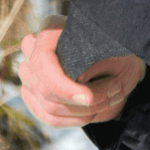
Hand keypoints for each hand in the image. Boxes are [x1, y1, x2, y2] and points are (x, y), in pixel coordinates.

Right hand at [18, 23, 144, 127]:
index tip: (89, 98)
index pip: (42, 63)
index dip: (63, 86)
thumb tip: (79, 82)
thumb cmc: (116, 45)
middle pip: (43, 88)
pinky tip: (92, 114)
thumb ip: (92, 62)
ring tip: (109, 102)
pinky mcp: (34, 92)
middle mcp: (33, 49)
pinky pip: (47, 115)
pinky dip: (72, 120)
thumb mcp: (111, 47)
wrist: (119, 51)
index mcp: (50, 29)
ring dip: (81, 112)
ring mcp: (30, 72)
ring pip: (47, 105)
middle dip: (81, 102)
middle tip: (113, 94)